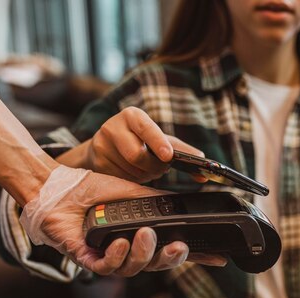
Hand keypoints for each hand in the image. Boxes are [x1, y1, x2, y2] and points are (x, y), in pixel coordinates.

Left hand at [21, 166, 225, 276]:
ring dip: (143, 253)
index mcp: (142, 235)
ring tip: (145, 235)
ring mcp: (108, 256)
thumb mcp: (136, 193)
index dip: (196, 257)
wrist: (61, 187)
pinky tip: (119, 242)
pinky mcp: (87, 258)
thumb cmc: (95, 190)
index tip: (218, 258)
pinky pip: (106, 267)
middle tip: (178, 247)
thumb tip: (186, 205)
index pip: (172, 249)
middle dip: (170, 259)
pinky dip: (116, 256)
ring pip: (133, 269)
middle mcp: (128, 249)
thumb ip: (160, 203)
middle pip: (156, 265)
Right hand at [61, 106, 205, 183]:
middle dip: (154, 167)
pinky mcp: (96, 163)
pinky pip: (121, 179)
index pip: (146, 128)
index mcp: (132, 116)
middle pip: (138, 156)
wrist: (104, 146)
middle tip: (161, 168)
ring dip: (144, 175)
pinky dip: (132, 180)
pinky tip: (132, 172)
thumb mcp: (158, 138)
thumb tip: (203, 159)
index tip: (168, 156)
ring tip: (144, 168)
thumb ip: (181, 149)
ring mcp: (101, 145)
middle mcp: (113, 127)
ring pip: (131, 171)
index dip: (158, 142)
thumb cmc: (138, 140)